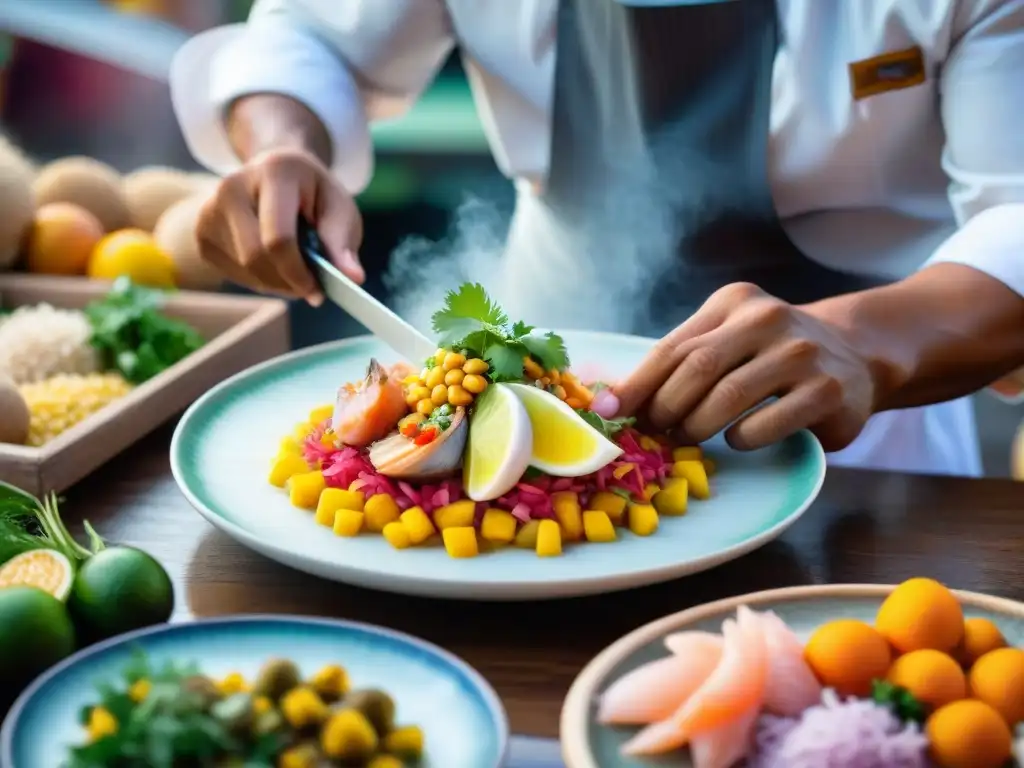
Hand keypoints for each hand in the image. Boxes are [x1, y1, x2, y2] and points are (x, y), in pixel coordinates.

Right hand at [196, 148, 364, 304]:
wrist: (277, 170)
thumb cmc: (313, 192)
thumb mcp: (339, 208)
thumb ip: (343, 242)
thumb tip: (353, 278)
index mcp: (273, 172)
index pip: (277, 238)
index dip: (298, 272)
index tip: (318, 290)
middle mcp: (232, 186)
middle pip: (256, 257)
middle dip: (287, 282)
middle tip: (310, 286)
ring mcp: (209, 209)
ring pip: (245, 269)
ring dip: (276, 283)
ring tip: (295, 268)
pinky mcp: (202, 232)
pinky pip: (234, 273)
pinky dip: (259, 280)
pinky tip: (274, 263)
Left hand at [601, 283, 877, 450]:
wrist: (857, 355)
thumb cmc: (771, 356)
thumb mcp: (728, 342)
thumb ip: (679, 362)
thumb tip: (612, 400)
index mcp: (734, 303)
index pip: (673, 347)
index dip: (637, 384)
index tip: (609, 412)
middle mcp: (769, 319)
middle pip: (697, 368)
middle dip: (666, 408)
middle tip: (657, 432)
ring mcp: (802, 352)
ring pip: (729, 396)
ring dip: (698, 426)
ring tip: (689, 437)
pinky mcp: (828, 391)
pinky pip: (767, 422)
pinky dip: (742, 438)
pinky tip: (738, 439)